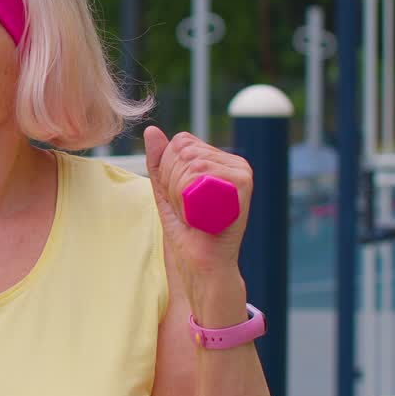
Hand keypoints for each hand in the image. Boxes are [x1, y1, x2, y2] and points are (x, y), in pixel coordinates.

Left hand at [143, 126, 251, 325]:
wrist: (203, 265)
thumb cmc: (187, 232)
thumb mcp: (166, 192)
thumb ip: (159, 163)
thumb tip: (151, 130)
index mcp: (220, 162)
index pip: (183, 143)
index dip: (169, 169)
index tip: (177, 198)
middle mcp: (234, 164)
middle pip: (185, 150)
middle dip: (172, 181)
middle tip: (186, 210)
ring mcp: (240, 172)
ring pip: (191, 160)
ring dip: (179, 190)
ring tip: (194, 213)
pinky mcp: (242, 183)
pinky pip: (201, 171)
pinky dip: (188, 192)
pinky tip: (199, 212)